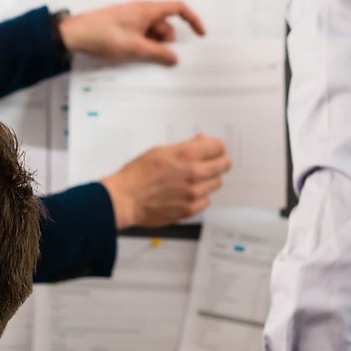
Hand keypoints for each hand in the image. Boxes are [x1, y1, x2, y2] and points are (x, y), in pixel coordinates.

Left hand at [58, 0, 206, 65]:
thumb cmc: (102, 35)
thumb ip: (158, 54)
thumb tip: (174, 58)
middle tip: (161, 58)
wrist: (74, 35)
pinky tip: (134, 57)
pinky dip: (142, 46)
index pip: (178, 8)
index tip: (200, 34)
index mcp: (147, 9)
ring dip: (153, 46)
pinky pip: (140, 36)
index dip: (192, 20)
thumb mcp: (135, 48)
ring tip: (141, 58)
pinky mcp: (122, 27)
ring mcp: (131, 19)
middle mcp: (141, 11)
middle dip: (167, 42)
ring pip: (152, 33)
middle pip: (165, 25)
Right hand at [101, 134, 230, 227]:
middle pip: (224, 165)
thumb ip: (186, 146)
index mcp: (186, 155)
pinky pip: (206, 201)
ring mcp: (193, 193)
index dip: (216, 147)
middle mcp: (193, 173)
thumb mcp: (160, 151)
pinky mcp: (190, 209)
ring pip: (216, 183)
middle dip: (219, 162)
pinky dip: (200, 197)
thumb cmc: (137, 175)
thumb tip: (202, 140)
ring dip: (208, 180)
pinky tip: (187, 193)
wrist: (126, 199)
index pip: (219, 147)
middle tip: (211, 164)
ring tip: (192, 180)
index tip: (213, 150)